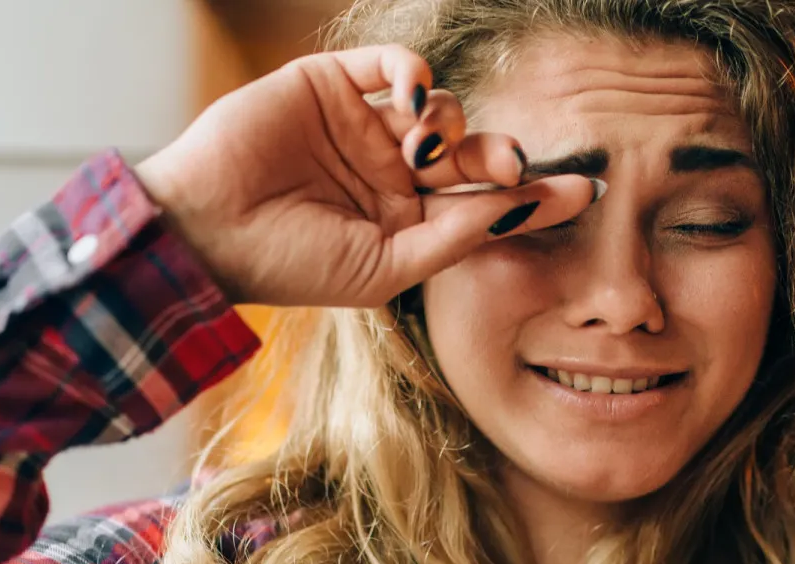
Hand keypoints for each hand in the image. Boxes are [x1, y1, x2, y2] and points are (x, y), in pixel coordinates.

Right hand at [135, 45, 598, 307]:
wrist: (210, 229)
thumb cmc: (293, 264)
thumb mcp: (387, 265)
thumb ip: (456, 236)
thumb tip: (524, 208)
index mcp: (407, 223)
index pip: (483, 204)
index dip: (533, 196)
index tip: (583, 192)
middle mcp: (391, 173)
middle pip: (471, 153)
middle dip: (498, 156)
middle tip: (514, 164)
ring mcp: (364, 127)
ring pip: (440, 108)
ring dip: (449, 124)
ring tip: (424, 151)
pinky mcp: (334, 85)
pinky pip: (396, 67)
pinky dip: (417, 77)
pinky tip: (415, 104)